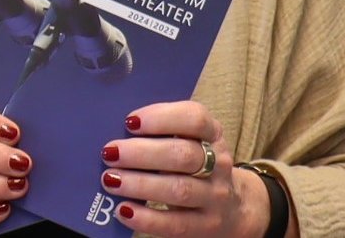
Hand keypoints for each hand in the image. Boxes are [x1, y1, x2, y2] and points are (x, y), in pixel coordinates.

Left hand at [98, 102, 262, 237]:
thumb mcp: (189, 142)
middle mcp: (218, 164)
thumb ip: (160, 133)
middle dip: (142, 153)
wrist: (235, 207)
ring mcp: (215, 197)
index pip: (195, 119)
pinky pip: (175, 224)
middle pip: (183, 155)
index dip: (162, 117)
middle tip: (110, 153)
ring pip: (179, 190)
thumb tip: (116, 133)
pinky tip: (124, 210)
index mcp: (212, 134)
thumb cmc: (195, 166)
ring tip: (110, 180)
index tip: (130, 122)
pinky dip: (146, 218)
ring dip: (140, 184)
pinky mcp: (206, 226)